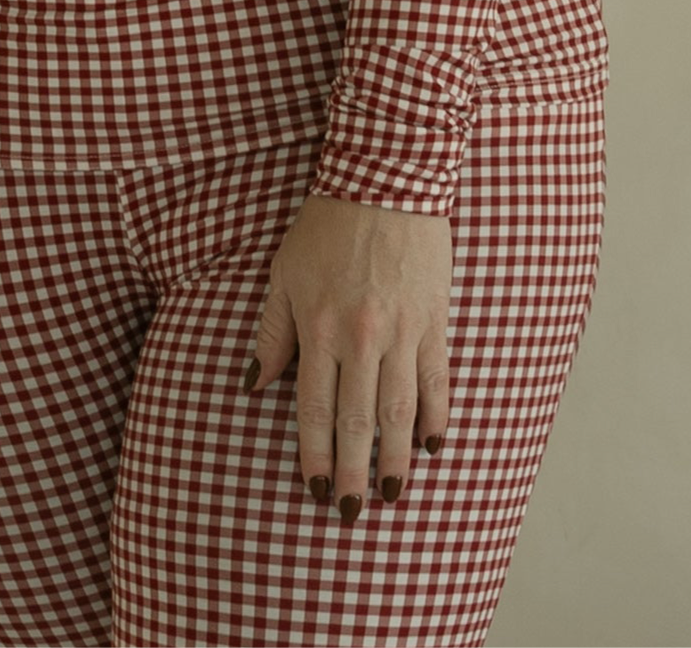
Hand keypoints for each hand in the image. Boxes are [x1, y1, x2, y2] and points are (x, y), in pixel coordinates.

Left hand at [244, 192, 450, 519]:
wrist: (385, 177)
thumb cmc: (326, 224)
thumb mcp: (284, 273)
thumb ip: (272, 332)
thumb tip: (252, 384)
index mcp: (319, 327)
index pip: (314, 409)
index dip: (315, 456)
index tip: (316, 490)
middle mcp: (361, 337)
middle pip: (358, 422)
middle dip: (354, 472)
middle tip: (353, 513)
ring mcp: (402, 331)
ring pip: (400, 411)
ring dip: (395, 459)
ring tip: (392, 494)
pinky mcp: (434, 320)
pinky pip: (437, 380)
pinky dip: (436, 416)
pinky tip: (431, 446)